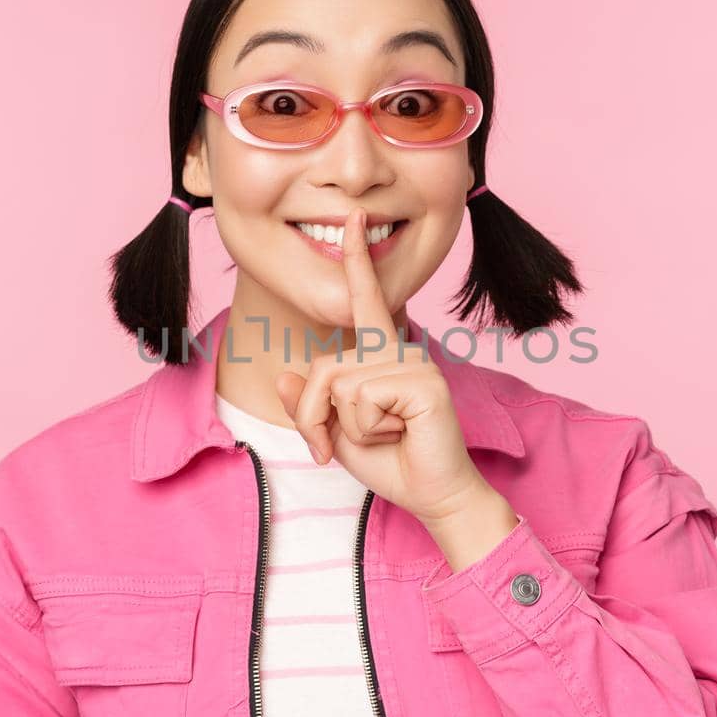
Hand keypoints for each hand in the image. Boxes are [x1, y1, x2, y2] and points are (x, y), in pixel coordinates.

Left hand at [274, 207, 493, 526]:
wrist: (433, 495)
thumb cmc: (391, 463)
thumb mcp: (336, 434)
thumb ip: (309, 404)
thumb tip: (282, 374)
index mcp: (382, 354)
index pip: (365, 302)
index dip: (356, 261)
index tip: (352, 220)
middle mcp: (399, 349)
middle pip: (323, 369)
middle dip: (313, 417)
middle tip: (334, 447)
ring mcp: (414, 361)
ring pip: (339, 386)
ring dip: (346, 427)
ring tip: (383, 437)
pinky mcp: (423, 380)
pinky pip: (362, 399)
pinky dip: (367, 429)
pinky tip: (399, 433)